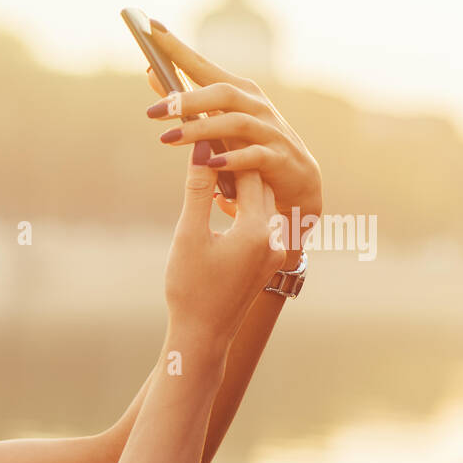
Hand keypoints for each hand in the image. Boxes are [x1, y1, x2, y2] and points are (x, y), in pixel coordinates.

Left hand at [144, 20, 321, 229]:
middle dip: (186, 99)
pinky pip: (254, 156)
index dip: (178, 48)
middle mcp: (255, 104)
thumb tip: (150, 75)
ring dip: (199, 129)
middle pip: (220, 92)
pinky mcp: (277, 158)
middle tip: (152, 112)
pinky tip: (210, 164)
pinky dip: (232, 159)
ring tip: (168, 138)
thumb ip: (186, 100)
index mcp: (237, 91)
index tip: (149, 28)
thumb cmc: (249, 145)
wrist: (295, 180)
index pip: (202, 64)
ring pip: (234, 122)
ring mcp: (268, 130)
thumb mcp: (216, 122)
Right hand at [164, 142, 283, 344]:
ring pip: (258, 201)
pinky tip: (221, 196)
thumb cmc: (189, 290)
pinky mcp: (264, 261)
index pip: (248, 172)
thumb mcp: (188, 237)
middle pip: (257, 183)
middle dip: (234, 158)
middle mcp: (274, 238)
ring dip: (237, 180)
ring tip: (213, 160)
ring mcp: (272, 251)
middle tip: (211, 132)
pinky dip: (240, 204)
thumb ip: (198, 191)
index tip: (209, 125)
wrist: (201, 337)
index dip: (227, 147)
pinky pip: (257, 220)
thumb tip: (201, 147)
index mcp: (257, 230)